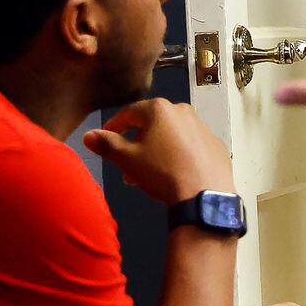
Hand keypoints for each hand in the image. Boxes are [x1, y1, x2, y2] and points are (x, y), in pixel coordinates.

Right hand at [85, 98, 235, 205]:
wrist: (204, 196)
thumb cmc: (162, 173)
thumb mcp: (129, 160)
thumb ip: (107, 144)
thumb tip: (88, 135)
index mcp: (159, 109)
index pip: (129, 113)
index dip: (114, 126)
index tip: (105, 139)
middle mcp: (183, 111)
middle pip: (152, 125)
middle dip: (137, 144)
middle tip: (128, 167)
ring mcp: (203, 128)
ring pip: (172, 136)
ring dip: (157, 150)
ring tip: (149, 175)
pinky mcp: (217, 145)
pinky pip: (191, 147)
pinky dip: (180, 156)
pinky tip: (176, 174)